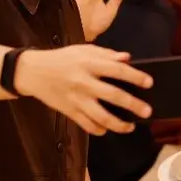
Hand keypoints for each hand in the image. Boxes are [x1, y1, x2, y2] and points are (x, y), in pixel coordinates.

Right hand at [14, 45, 152, 134]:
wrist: (32, 72)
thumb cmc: (62, 59)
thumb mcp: (83, 50)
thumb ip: (106, 54)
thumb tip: (127, 59)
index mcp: (89, 64)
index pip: (117, 70)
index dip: (135, 77)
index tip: (149, 83)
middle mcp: (83, 82)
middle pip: (113, 96)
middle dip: (133, 105)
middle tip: (147, 111)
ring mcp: (75, 99)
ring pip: (100, 116)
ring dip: (118, 124)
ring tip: (130, 126)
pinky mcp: (68, 110)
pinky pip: (85, 124)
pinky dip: (98, 129)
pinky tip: (107, 129)